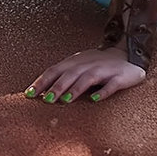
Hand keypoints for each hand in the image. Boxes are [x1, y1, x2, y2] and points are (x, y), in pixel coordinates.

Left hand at [24, 47, 145, 104]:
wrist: (128, 55)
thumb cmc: (97, 65)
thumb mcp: (78, 67)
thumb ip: (62, 77)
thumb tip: (41, 92)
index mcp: (74, 62)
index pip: (54, 70)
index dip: (41, 82)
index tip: (29, 95)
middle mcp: (87, 64)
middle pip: (69, 74)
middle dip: (57, 87)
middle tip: (46, 100)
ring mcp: (104, 70)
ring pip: (87, 78)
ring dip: (75, 89)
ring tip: (65, 100)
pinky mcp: (120, 77)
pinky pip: (111, 84)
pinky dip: (103, 91)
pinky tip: (95, 99)